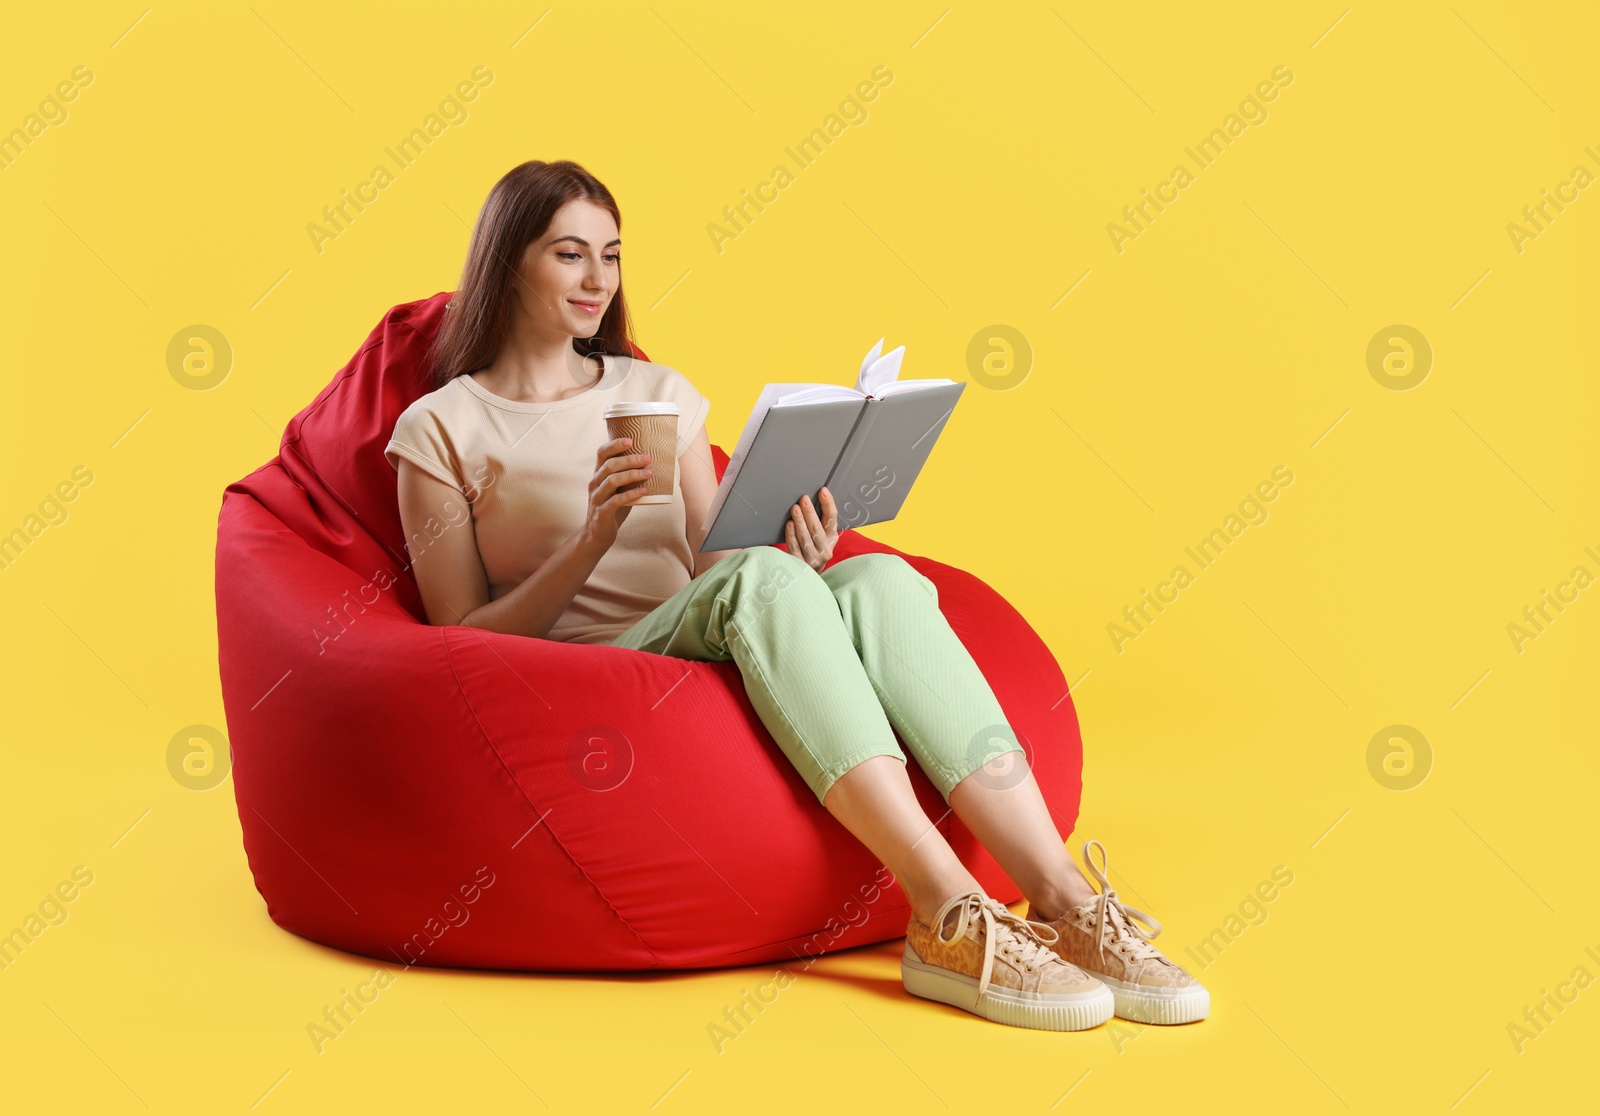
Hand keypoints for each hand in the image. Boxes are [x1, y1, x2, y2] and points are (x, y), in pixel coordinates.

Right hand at [583, 436, 653, 550]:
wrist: (597, 534)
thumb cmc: (612, 507)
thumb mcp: (617, 489)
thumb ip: (627, 476)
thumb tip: (651, 463)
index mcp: (598, 475)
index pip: (601, 453)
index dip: (614, 445)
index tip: (631, 440)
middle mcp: (594, 483)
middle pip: (610, 465)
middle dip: (630, 459)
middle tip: (648, 458)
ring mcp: (597, 498)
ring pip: (612, 481)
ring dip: (632, 475)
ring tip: (649, 473)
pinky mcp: (602, 512)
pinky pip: (616, 501)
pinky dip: (630, 494)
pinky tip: (643, 491)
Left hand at [785, 487, 842, 571]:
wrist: (809, 575)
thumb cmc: (814, 549)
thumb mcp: (822, 536)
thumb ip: (819, 521)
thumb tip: (811, 498)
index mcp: (832, 538)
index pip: (832, 518)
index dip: (828, 503)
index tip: (823, 491)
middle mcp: (825, 550)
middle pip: (817, 528)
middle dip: (810, 512)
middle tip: (804, 499)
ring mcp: (813, 559)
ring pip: (806, 538)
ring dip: (800, 522)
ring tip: (795, 509)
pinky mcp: (800, 564)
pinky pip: (794, 547)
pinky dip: (791, 535)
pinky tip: (789, 524)